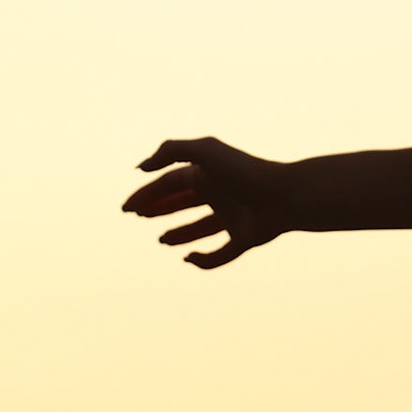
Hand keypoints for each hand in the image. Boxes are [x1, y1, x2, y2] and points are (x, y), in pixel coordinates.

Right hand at [123, 137, 297, 269]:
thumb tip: (141, 168)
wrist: (284, 195)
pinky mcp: (245, 238)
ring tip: (161, 240)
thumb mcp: (205, 151)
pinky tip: (189, 259)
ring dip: (179, 234)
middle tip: (139, 216)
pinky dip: (204, 260)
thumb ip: (171, 151)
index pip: (170, 183)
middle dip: (160, 208)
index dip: (148, 194)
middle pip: (183, 202)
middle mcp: (219, 194)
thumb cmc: (244, 171)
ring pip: (201, 228)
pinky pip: (221, 254)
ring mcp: (232, 217)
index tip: (128, 209)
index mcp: (208, 174)